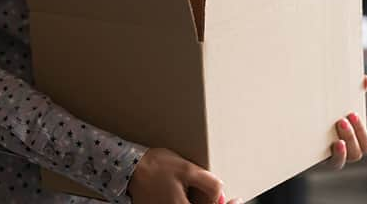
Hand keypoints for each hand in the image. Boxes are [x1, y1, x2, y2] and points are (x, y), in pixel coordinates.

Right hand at [128, 148, 242, 203]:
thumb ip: (208, 183)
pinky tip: (191, 192)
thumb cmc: (155, 167)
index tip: (236, 200)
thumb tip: (221, 192)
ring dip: (202, 202)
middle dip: (212, 203)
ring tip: (203, 190)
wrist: (130, 168)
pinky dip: (190, 201)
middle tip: (221, 195)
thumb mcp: (187, 169)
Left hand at [328, 75, 366, 169]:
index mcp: (353, 140)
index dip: (361, 129)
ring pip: (348, 157)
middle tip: (342, 118)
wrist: (298, 133)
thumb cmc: (324, 117)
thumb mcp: (338, 106)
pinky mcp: (321, 160)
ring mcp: (334, 157)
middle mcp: (346, 151)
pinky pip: (334, 163)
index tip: (351, 112)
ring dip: (346, 142)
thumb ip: (353, 94)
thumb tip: (365, 79)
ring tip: (337, 126)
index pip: (366, 142)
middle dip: (353, 134)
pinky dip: (337, 155)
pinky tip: (335, 144)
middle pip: (359, 151)